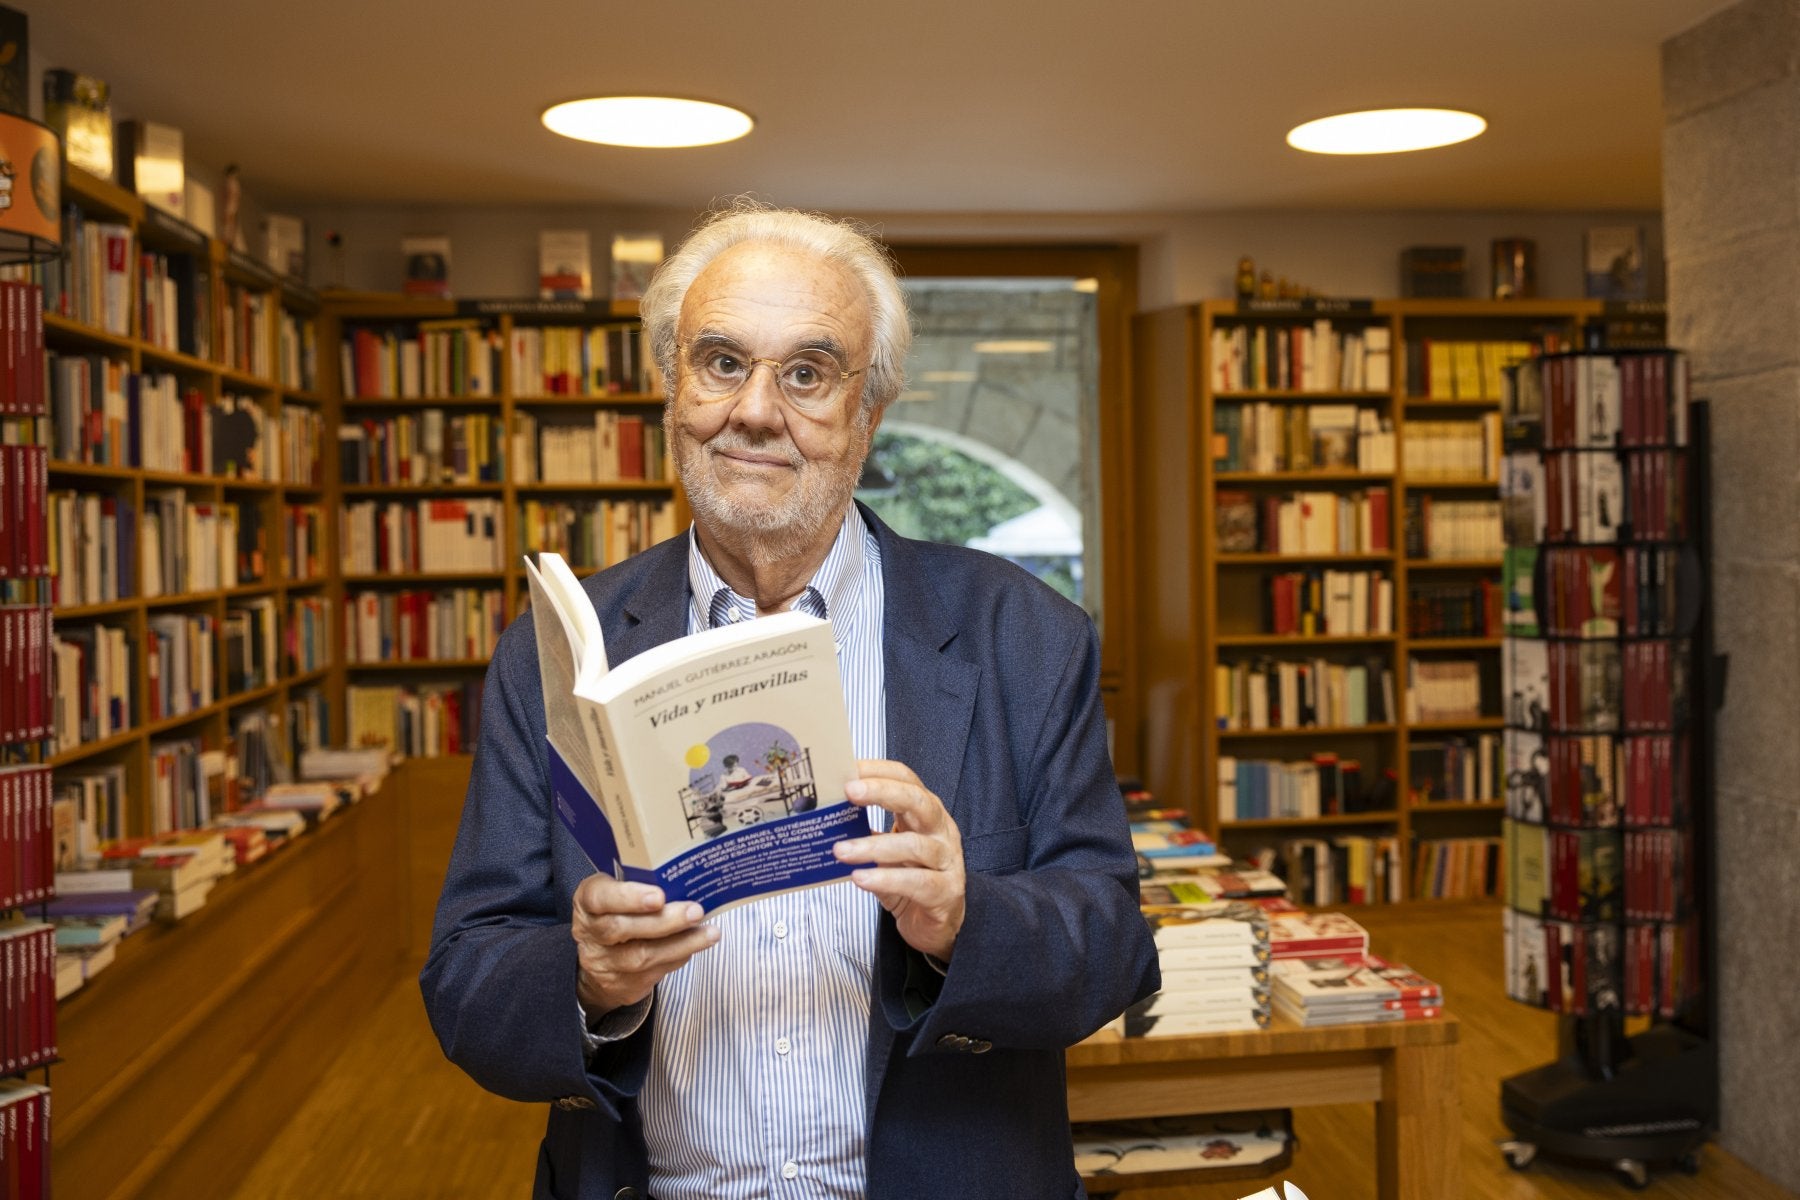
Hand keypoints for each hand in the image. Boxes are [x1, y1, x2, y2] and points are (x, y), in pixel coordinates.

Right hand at [571, 875, 717, 1015]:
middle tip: (695, 911)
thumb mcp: (616, 891)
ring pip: (642, 956)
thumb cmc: (616, 913)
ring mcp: (604, 964)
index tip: (659, 896)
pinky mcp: (622, 985)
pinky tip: (695, 944)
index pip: (599, 898)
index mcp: (587, 903)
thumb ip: (639, 883)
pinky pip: (654, 973)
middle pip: (622, 929)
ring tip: (709, 933)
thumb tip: (685, 877)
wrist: (598, 959)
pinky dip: (678, 956)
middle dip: (664, 921)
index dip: (628, 897)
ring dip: (681, 943)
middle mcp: (590, 934)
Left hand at [834, 759, 964, 961]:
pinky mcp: (946, 892)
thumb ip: (866, 831)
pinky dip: (886, 879)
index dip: (879, 771)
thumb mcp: (887, 850)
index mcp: (925, 814)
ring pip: (914, 845)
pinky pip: (916, 882)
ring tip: (840, 851)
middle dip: (883, 792)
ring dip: (873, 846)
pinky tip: (861, 879)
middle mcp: (941, 831)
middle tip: (849, 791)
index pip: (907, 780)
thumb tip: (825, 813)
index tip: (848, 768)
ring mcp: (947, 861)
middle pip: (917, 801)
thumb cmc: (910, 880)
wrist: (938, 924)